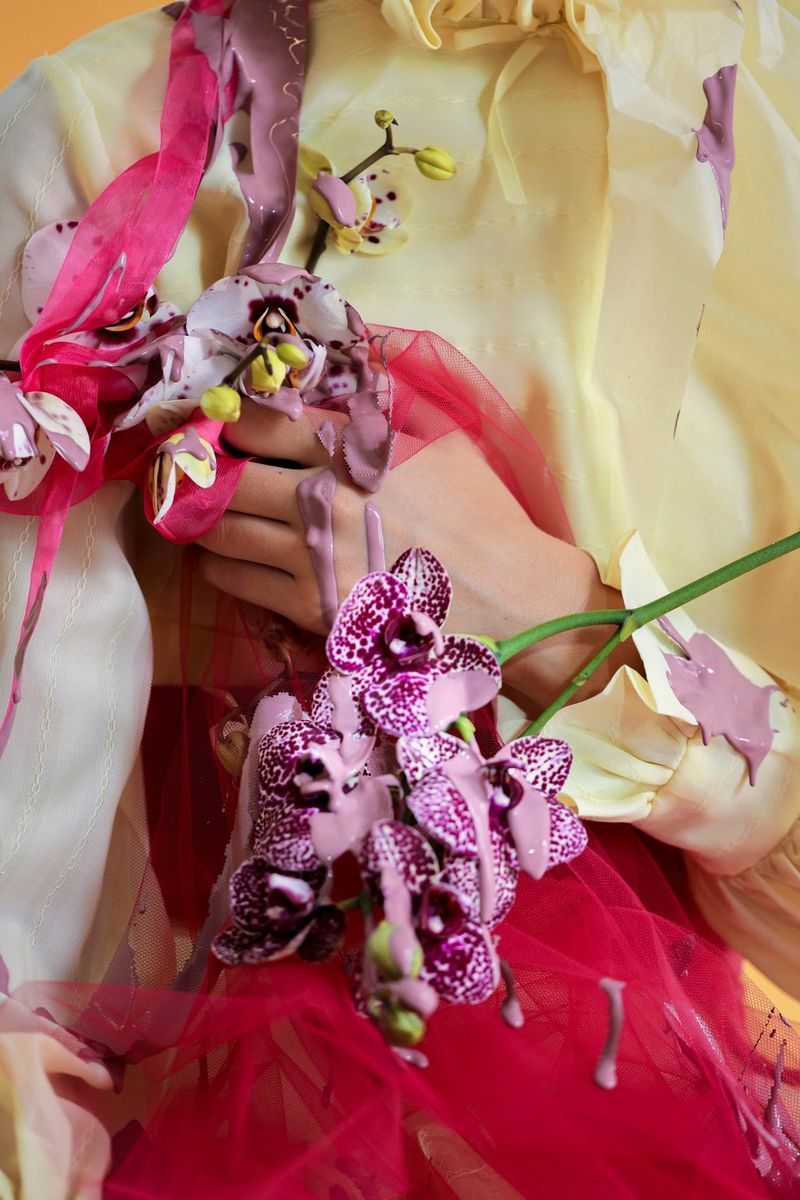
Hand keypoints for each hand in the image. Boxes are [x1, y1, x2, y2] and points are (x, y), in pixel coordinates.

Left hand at [196, 401, 638, 710]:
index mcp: (355, 451)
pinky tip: (230, 558)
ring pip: (222, 532)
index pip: (261, 422)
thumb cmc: (482, 513)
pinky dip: (221, 567)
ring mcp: (316, 558)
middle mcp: (326, 500)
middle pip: (229, 478)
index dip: (227, 420)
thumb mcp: (444, 438)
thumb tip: (367, 346)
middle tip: (197, 471)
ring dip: (204, 519)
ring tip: (205, 512)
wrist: (511, 599)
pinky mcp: (313, 609)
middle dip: (205, 472)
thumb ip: (391, 397)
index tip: (215, 422)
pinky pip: (237, 583)